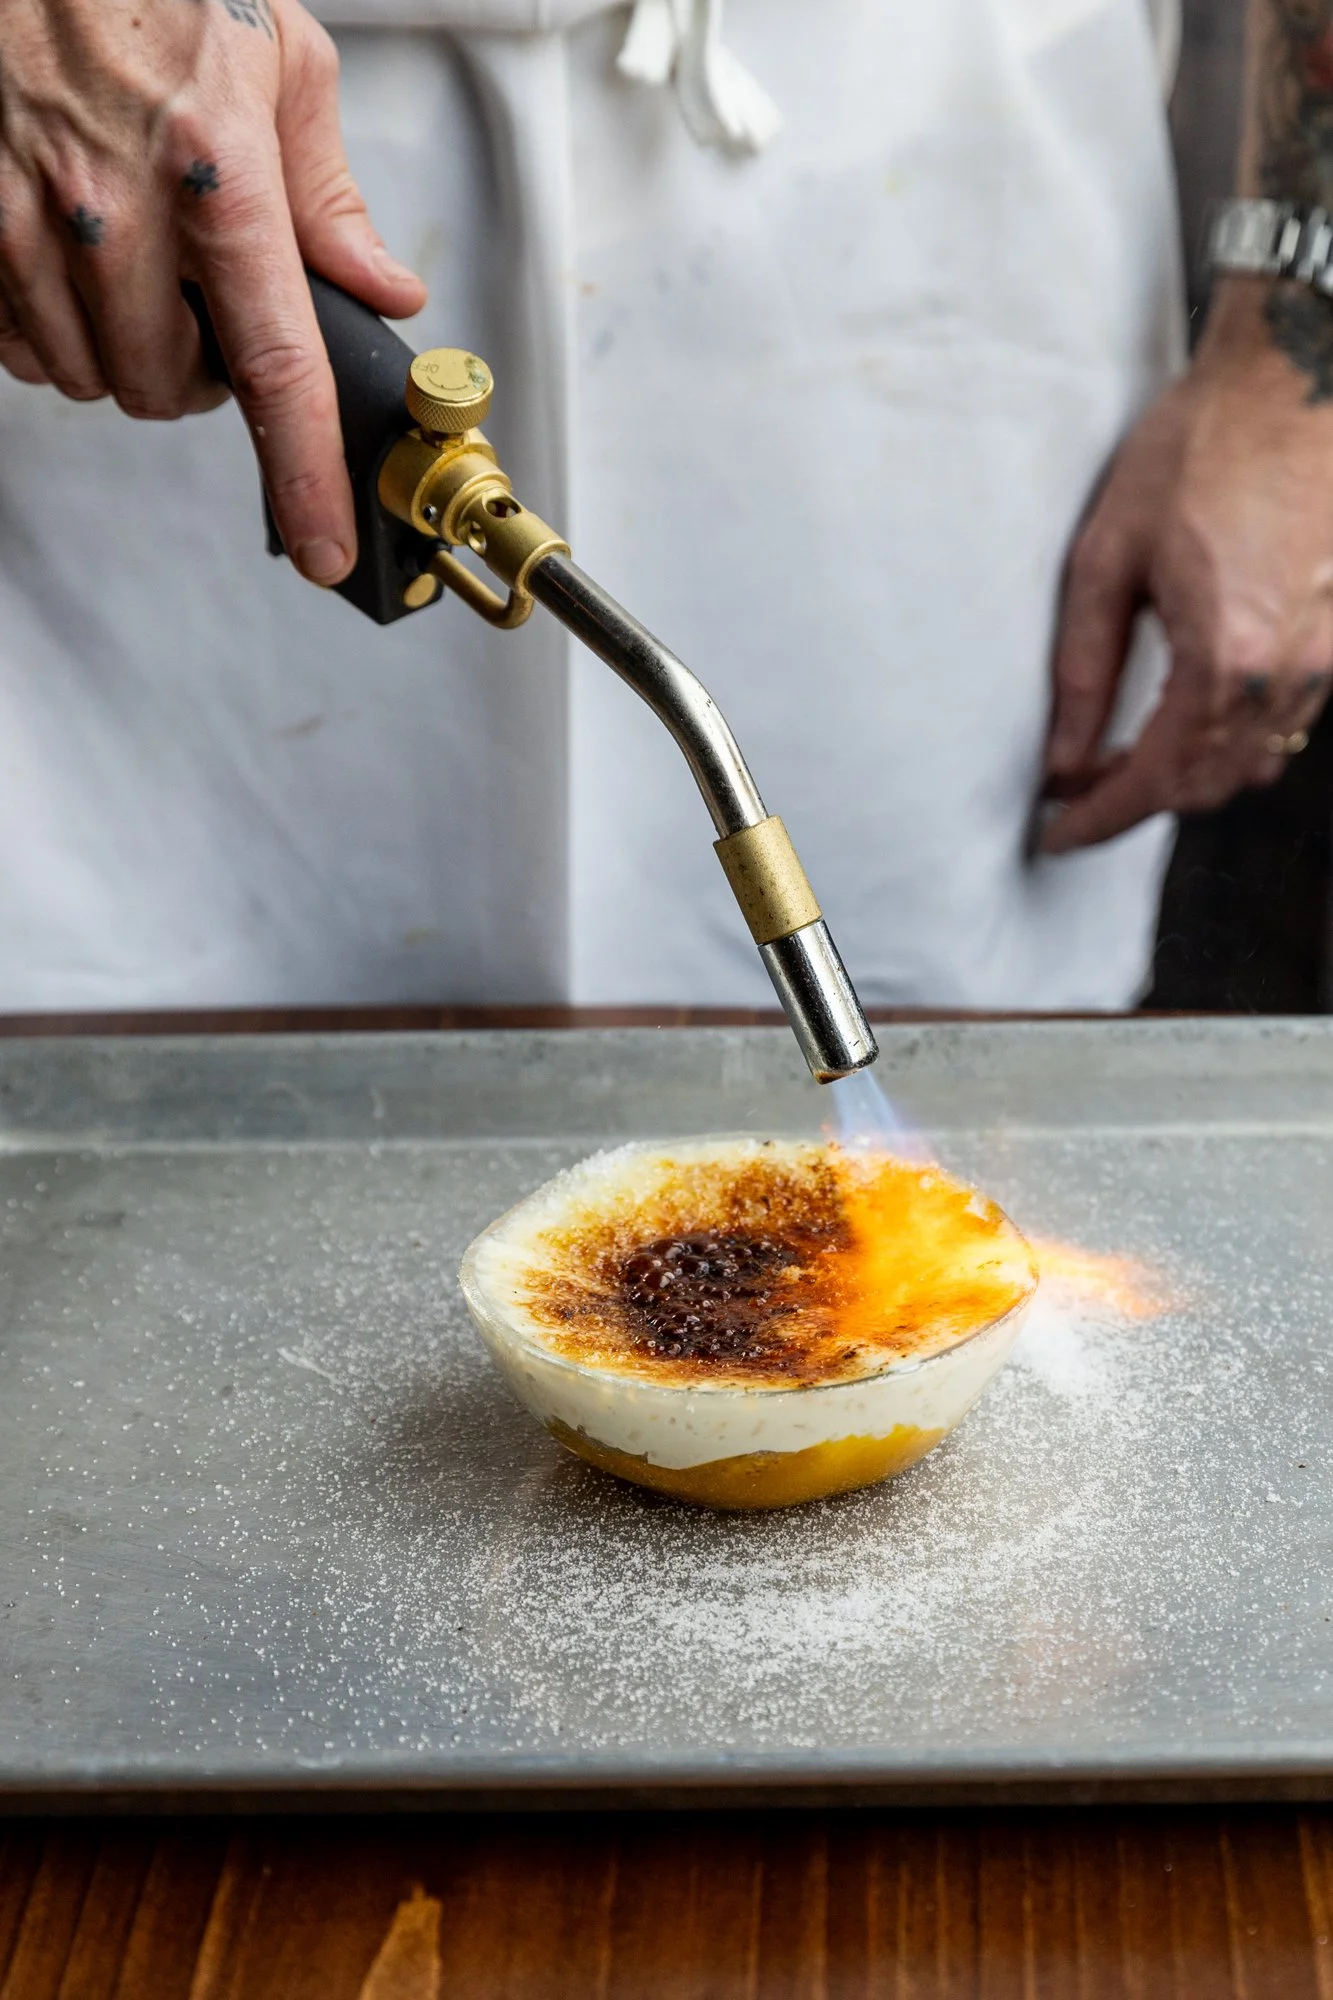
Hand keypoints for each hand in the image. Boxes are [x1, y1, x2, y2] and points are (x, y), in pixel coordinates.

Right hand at [0, 0, 425, 581]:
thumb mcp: (278, 63)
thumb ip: (332, 195)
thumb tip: (381, 289)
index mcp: (218, 171)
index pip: (278, 367)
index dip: (304, 475)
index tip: (322, 542)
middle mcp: (117, 208)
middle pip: (170, 389)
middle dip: (199, 376)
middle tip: (205, 307)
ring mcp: (27, 222)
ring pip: (91, 376)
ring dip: (124, 353)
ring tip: (138, 269)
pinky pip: (17, 344)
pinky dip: (50, 330)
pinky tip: (71, 268)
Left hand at [1041, 277, 1332, 853]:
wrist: (1297, 375)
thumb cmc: (1201, 446)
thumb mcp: (1108, 557)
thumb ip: (1083, 670)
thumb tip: (1063, 757)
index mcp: (1227, 653)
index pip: (1157, 779)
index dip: (1101, 819)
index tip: (1058, 833)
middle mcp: (1290, 670)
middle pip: (1209, 786)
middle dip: (1139, 803)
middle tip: (1077, 794)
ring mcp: (1327, 657)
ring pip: (1253, 764)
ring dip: (1187, 778)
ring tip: (1121, 761)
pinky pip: (1285, 723)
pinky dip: (1230, 741)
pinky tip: (1184, 719)